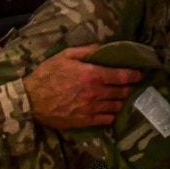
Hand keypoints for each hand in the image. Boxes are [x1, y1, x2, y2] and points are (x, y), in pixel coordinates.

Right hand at [25, 45, 141, 129]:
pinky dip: (112, 114)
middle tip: (133, 84)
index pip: (122, 76)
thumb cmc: (47, 75)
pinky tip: (112, 110)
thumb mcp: (66, 55)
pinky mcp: (85, 121)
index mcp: (92, 75)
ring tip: (124, 97)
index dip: (134, 75)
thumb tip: (106, 47)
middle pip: (122, 92)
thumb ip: (88, 50)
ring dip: (122, 101)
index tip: (140, 73)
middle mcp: (95, 93)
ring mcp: (91, 109)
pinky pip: (107, 120)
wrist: (30, 101)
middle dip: (130, 87)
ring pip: (116, 106)